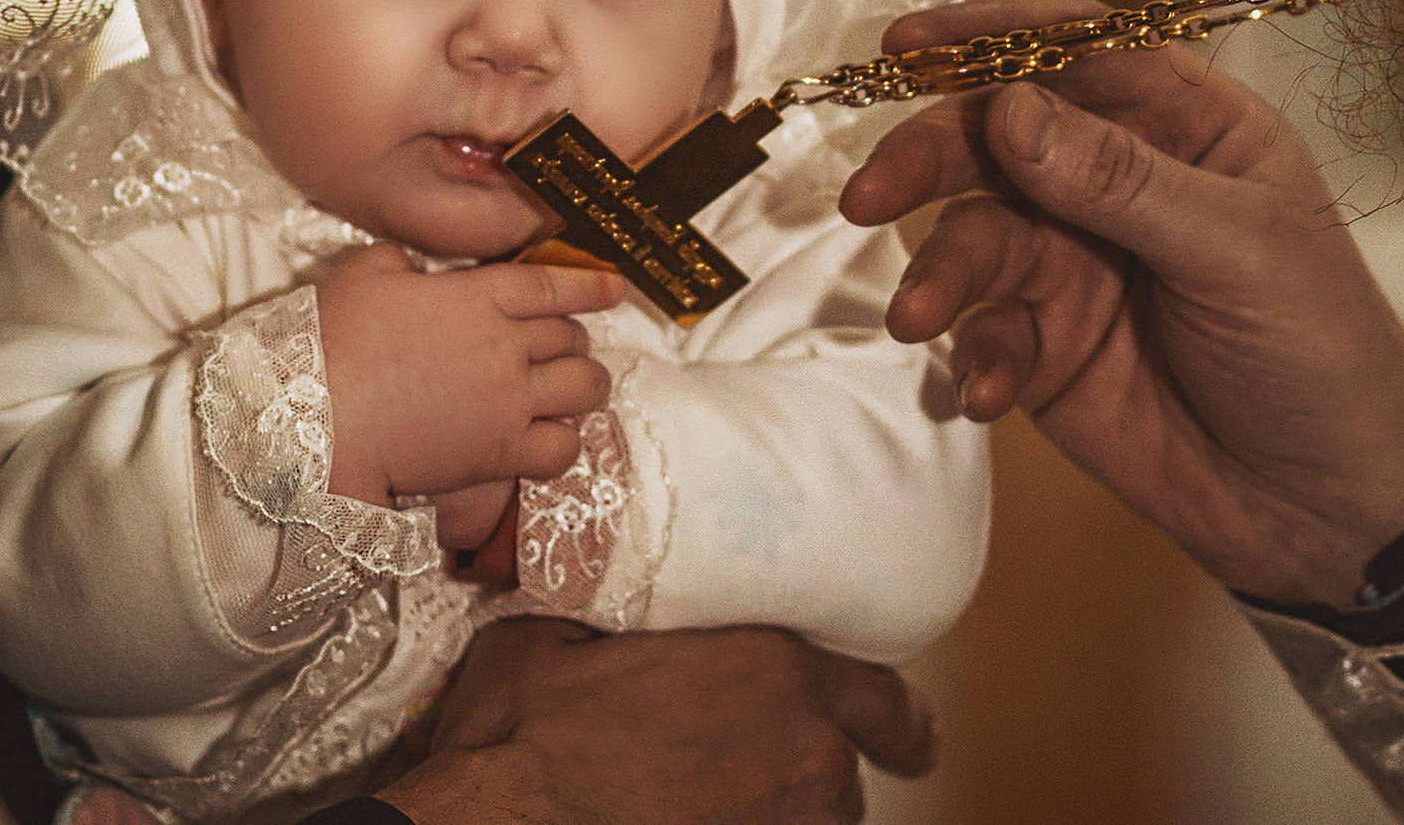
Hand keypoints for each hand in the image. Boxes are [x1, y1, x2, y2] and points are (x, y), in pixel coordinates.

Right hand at [317, 246, 618, 519]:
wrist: (314, 417)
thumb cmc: (328, 342)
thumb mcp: (362, 277)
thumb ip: (397, 261)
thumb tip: (408, 262)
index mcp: (479, 296)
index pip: (553, 284)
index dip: (591, 285)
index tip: (616, 287)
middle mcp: (507, 344)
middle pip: (571, 337)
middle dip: (573, 340)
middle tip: (561, 349)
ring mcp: (510, 400)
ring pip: (584, 387)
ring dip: (584, 386)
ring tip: (573, 390)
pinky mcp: (500, 452)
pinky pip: (562, 448)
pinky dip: (564, 443)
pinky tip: (550, 440)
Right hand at [379, 621, 933, 824]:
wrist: (492, 823)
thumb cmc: (521, 738)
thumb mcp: (564, 635)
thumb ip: (624, 617)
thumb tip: (605, 601)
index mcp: (772, 669)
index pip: (882, 698)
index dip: (900, 723)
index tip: (911, 739)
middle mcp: (800, 749)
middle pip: (839, 771)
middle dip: (801, 768)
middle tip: (741, 766)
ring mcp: (781, 822)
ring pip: (812, 821)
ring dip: (778, 812)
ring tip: (710, 802)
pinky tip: (690, 820)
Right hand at [839, 0, 1403, 606]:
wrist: (1327, 509)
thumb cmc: (1320, 353)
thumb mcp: (1239, 253)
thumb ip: (1122, 182)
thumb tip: (1012, 110)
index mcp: (1187, 127)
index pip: (1080, 49)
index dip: (992, 37)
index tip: (907, 44)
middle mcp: (1118, 182)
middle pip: (1001, 138)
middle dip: (930, 159)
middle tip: (869, 194)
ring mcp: (1076, 264)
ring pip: (976, 237)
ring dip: (939, 273)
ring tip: (916, 318)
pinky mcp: (1047, 347)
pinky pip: (985, 333)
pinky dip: (973, 356)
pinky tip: (984, 394)